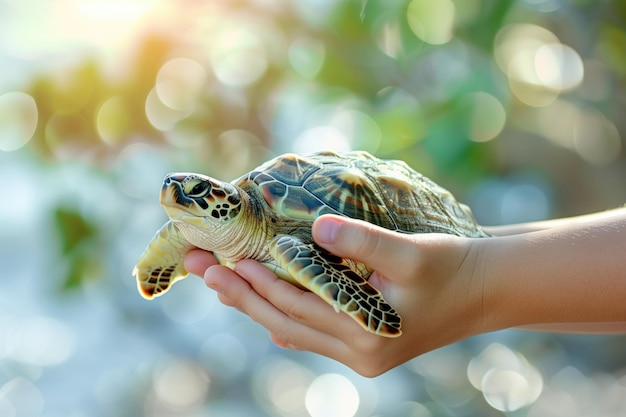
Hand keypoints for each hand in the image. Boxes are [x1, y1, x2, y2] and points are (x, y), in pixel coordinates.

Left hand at [185, 214, 488, 376]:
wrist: (484, 290)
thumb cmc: (450, 268)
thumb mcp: (409, 253)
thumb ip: (361, 241)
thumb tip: (316, 226)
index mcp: (364, 336)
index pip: (294, 307)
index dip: (256, 283)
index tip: (221, 260)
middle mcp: (356, 354)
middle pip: (283, 321)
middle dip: (240, 293)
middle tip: (200, 269)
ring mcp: (358, 354)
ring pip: (293, 328)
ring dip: (256, 304)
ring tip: (221, 282)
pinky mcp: (363, 344)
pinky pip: (311, 333)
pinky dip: (284, 314)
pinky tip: (262, 307)